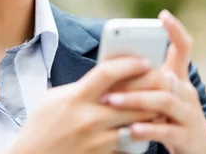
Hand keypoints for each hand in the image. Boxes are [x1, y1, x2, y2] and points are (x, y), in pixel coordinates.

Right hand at [7, 57, 158, 153]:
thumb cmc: (41, 126)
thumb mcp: (56, 98)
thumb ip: (81, 87)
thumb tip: (105, 77)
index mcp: (75, 97)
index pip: (108, 73)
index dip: (129, 64)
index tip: (143, 61)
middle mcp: (89, 117)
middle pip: (132, 99)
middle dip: (151, 88)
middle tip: (163, 81)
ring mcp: (97, 140)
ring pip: (137, 123)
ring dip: (151, 113)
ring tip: (159, 104)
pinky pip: (129, 144)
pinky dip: (138, 135)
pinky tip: (144, 128)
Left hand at [103, 10, 205, 153]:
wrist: (200, 152)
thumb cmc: (171, 119)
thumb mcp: (160, 97)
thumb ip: (143, 82)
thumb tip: (110, 66)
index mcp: (179, 79)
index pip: (183, 49)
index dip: (176, 31)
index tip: (163, 15)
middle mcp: (187, 92)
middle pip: (164, 76)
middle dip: (136, 76)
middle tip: (109, 78)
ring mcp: (189, 115)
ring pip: (164, 100)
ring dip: (136, 99)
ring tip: (112, 101)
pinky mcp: (187, 137)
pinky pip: (166, 131)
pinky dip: (148, 129)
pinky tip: (132, 129)